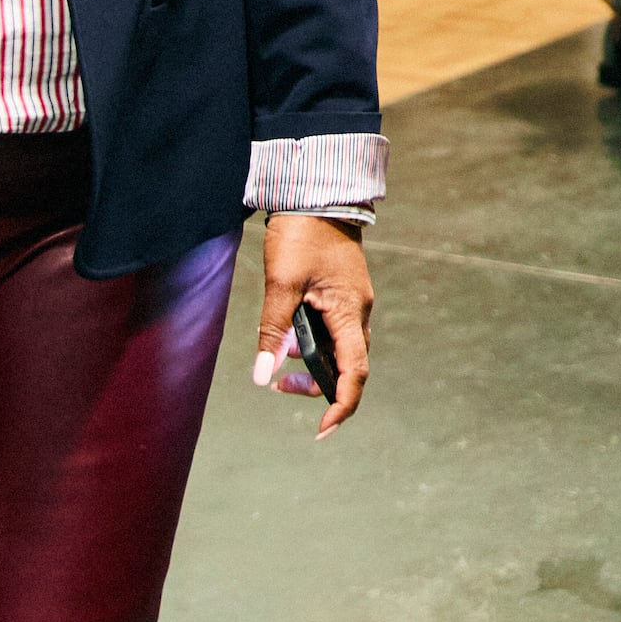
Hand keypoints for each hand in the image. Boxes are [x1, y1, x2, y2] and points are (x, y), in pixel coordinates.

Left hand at [256, 214, 373, 437]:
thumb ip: (273, 331)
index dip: (341, 405)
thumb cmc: (301, 234)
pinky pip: (333, 329)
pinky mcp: (342, 292)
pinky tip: (288, 334)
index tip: (321, 428)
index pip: (355, 372)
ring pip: (338, 348)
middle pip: (347, 365)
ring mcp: (352, 301)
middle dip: (317, 386)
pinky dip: (312, 341)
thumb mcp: (280, 284)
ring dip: (312, 362)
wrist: (316, 193)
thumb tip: (263, 375)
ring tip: (280, 358)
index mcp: (350, 312)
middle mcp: (358, 311)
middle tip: (280, 388)